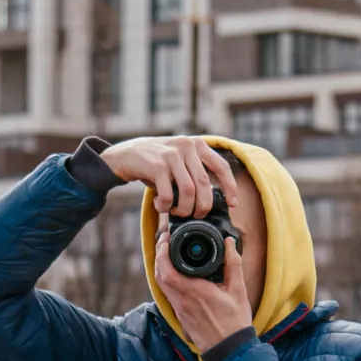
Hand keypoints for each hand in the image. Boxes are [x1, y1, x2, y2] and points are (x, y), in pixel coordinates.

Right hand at [100, 135, 237, 216]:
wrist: (127, 155)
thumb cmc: (156, 164)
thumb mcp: (180, 161)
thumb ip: (194, 172)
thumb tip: (210, 201)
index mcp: (197, 145)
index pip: (221, 166)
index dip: (230, 187)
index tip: (233, 204)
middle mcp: (187, 146)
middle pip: (205, 184)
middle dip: (203, 206)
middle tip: (195, 215)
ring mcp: (172, 155)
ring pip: (189, 191)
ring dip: (184, 209)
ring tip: (177, 212)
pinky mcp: (157, 166)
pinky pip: (169, 195)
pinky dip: (166, 206)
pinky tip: (161, 205)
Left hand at [154, 233, 251, 355]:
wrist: (229, 350)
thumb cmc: (234, 322)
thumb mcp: (238, 290)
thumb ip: (233, 263)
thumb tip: (229, 243)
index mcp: (194, 292)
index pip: (167, 271)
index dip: (162, 252)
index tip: (166, 239)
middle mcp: (182, 302)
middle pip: (159, 276)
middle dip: (159, 257)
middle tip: (166, 242)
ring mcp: (179, 310)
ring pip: (162, 286)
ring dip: (162, 269)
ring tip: (169, 255)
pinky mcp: (181, 316)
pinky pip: (168, 294)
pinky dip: (168, 281)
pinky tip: (177, 274)